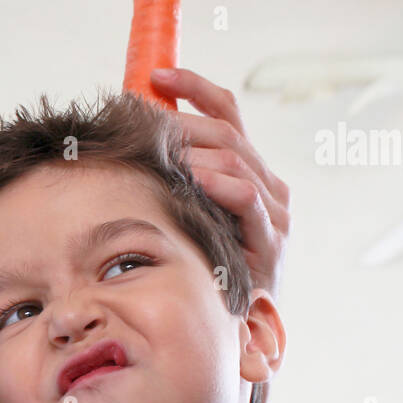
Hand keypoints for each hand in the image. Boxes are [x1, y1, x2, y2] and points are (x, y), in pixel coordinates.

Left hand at [150, 67, 289, 298]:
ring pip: (237, 159)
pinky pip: (247, 200)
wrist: (240, 327)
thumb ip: (173, 179)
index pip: (227, 112)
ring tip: (162, 146)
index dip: (194, 87)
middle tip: (144, 118)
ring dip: (196, 148)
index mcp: (249, 170)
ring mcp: (274, 213)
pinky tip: (194, 177)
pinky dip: (221, 183)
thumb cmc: (206, 267)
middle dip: (183, 120)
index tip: (156, 74)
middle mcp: (268, 185)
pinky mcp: (271, 242)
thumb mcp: (190, 215)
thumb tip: (128, 141)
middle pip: (227, 133)